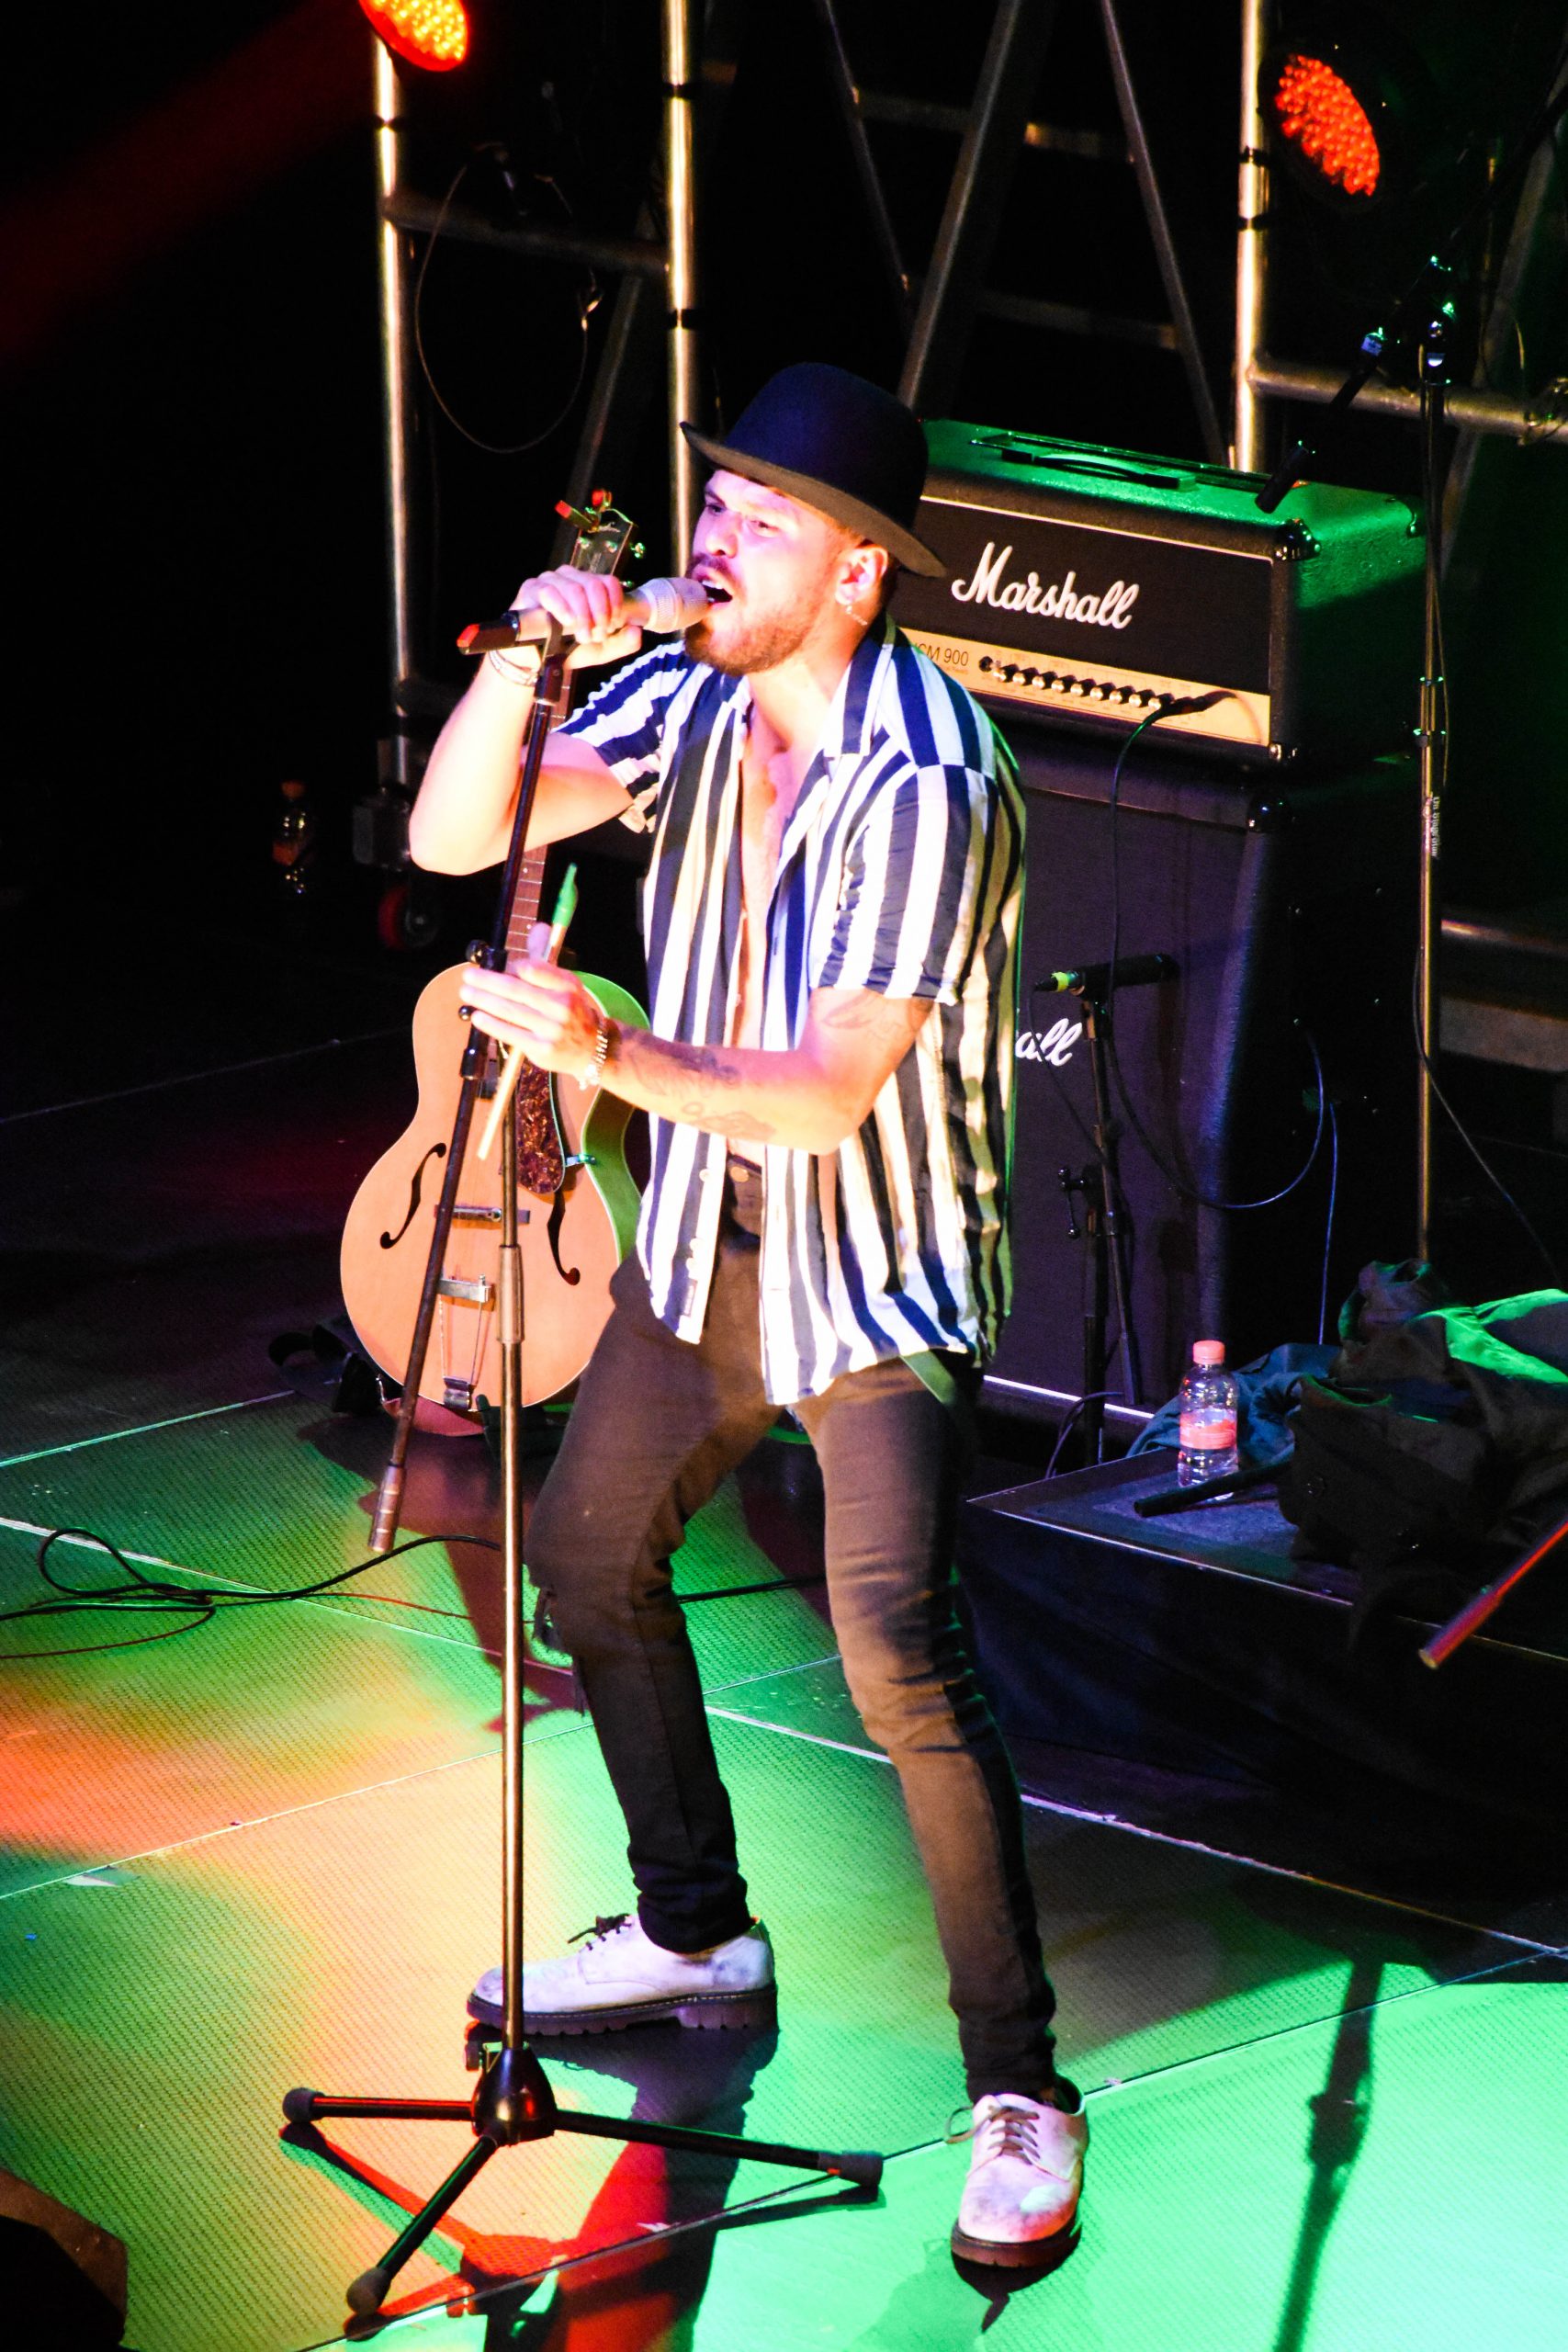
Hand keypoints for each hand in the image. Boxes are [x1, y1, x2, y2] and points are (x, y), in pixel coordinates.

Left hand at [460, 954, 605, 1080]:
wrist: (592, 1048)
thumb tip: (540, 928)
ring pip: (510, 1011)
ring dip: (483, 1000)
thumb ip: (546, 960)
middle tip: (468, 976)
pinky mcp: (542, 1049)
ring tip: (467, 993)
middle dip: (488, 981)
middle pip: (516, 989)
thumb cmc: (572, 1012)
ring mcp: (552, 1028)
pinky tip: (478, 1016)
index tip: (499, 965)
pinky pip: (511, 1033)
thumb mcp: (566, 984)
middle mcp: (562, 1005)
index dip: (513, 966)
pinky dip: (491, 1024)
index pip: (534, 969)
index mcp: (567, 985)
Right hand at [509, 565, 642, 670]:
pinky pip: (550, 591)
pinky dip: (563, 608)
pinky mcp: (532, 589)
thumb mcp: (600, 650)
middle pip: (594, 584)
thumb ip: (621, 643)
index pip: (609, 582)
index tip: (613, 626)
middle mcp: (571, 578)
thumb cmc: (567, 649)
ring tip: (582, 636)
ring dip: (583, 615)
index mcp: (589, 586)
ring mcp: (551, 581)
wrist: (537, 661)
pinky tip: (568, 623)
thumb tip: (635, 631)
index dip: (615, 604)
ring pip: (575, 588)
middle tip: (597, 635)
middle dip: (600, 613)